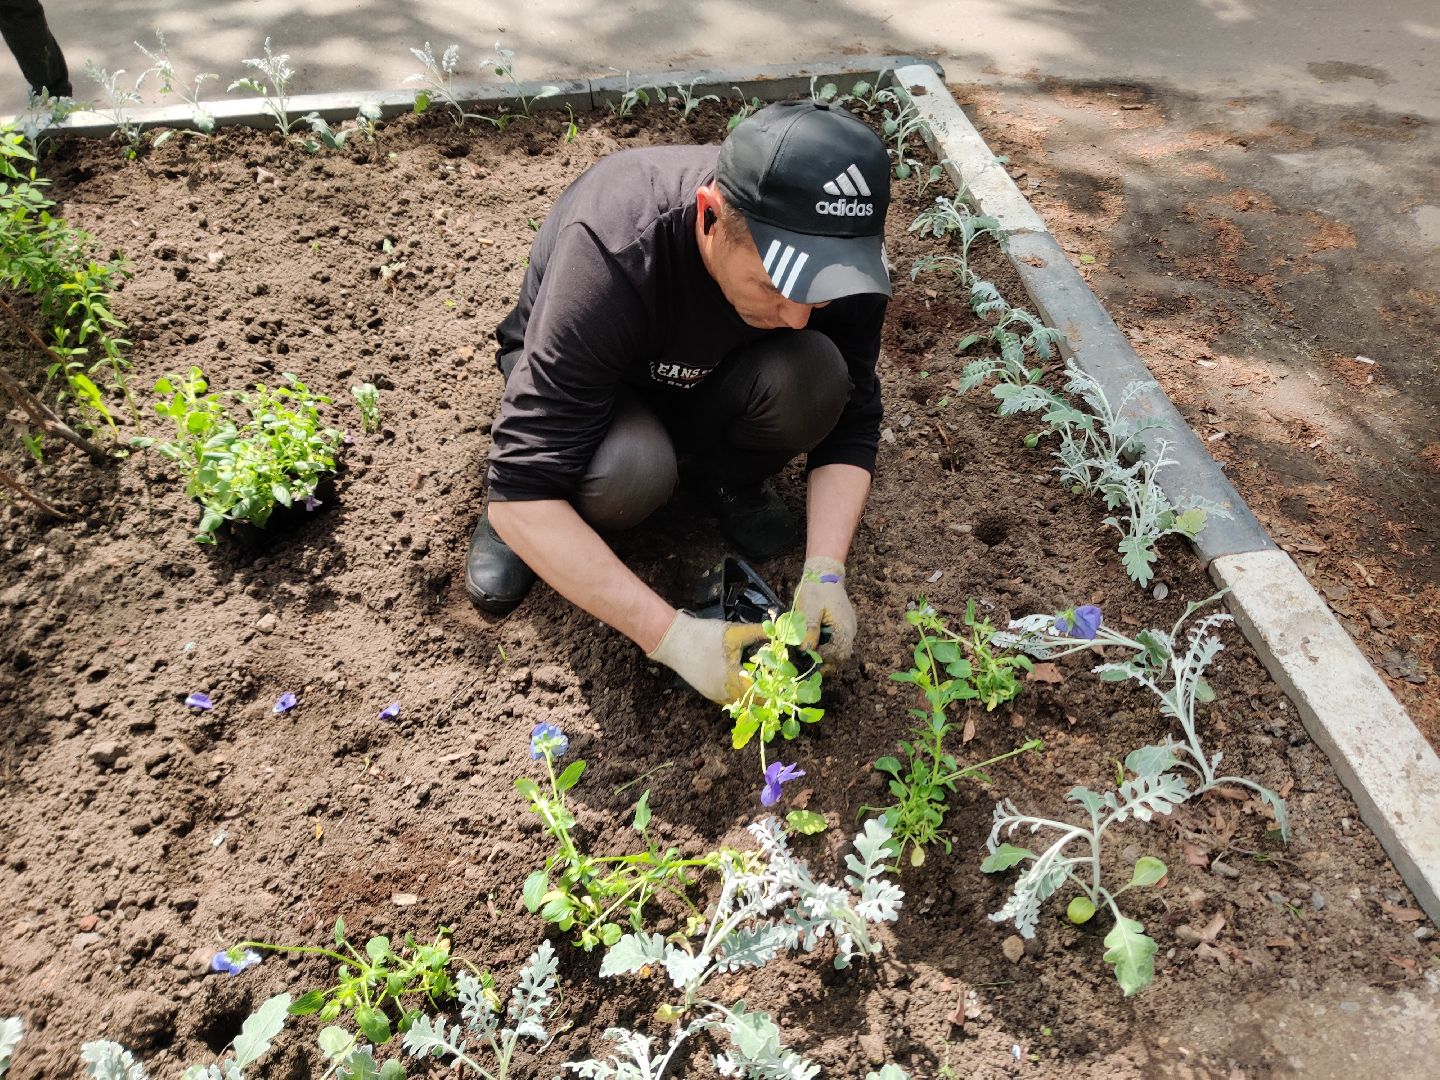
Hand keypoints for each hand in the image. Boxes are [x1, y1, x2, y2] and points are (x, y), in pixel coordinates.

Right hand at [646, 611, 768, 703]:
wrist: (672, 639)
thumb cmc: (704, 635)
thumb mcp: (733, 632)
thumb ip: (757, 632)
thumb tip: (779, 631)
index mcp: (732, 679)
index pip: (760, 694)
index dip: (774, 692)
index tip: (785, 685)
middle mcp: (724, 692)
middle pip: (751, 703)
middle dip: (765, 696)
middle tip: (778, 686)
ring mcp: (714, 694)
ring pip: (739, 703)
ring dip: (752, 697)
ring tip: (765, 686)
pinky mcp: (707, 691)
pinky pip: (728, 699)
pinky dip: (739, 695)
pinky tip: (745, 684)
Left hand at [795, 556, 855, 663]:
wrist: (824, 573)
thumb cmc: (815, 590)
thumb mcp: (808, 610)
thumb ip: (809, 631)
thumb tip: (806, 650)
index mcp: (843, 628)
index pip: (837, 655)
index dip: (822, 660)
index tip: (807, 659)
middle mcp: (849, 630)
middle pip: (840, 655)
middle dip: (825, 660)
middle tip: (808, 660)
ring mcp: (848, 627)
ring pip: (840, 648)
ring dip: (826, 652)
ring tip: (810, 650)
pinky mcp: (844, 624)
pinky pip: (838, 640)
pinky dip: (828, 644)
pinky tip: (816, 639)